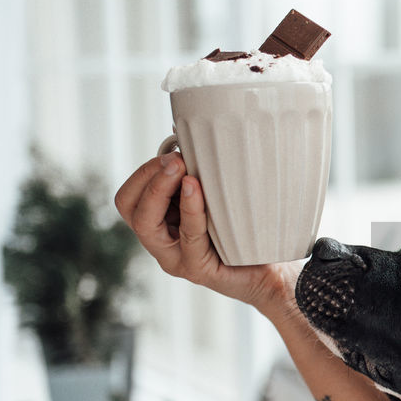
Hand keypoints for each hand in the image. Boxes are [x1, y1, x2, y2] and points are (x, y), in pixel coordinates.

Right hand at [114, 153, 297, 317]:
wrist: (271, 270)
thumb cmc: (244, 230)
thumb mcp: (217, 197)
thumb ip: (198, 173)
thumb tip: (183, 130)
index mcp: (160, 224)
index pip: (129, 197)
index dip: (144, 172)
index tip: (173, 151)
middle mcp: (161, 243)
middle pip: (130, 209)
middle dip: (148, 177)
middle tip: (175, 159)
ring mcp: (176, 260)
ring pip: (148, 225)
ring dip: (160, 189)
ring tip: (180, 167)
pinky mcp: (198, 270)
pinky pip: (188, 238)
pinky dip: (190, 209)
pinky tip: (196, 188)